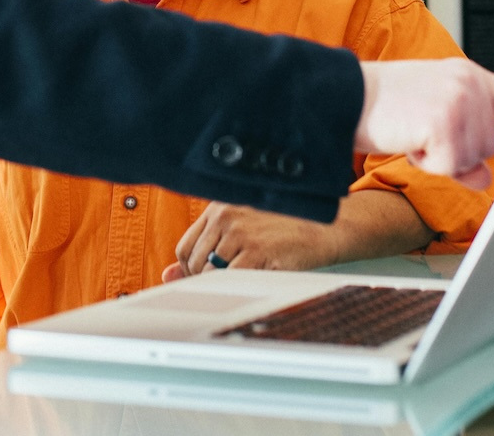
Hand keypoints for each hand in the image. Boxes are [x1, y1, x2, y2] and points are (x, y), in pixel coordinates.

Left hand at [161, 202, 340, 283]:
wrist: (325, 228)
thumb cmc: (284, 228)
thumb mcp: (242, 228)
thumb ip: (205, 247)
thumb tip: (167, 274)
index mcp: (219, 207)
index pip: (185, 246)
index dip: (191, 269)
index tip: (206, 278)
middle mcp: (226, 216)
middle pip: (193, 262)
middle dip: (204, 280)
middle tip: (227, 284)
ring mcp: (241, 233)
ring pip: (209, 274)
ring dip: (221, 285)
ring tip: (243, 282)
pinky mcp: (257, 251)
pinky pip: (231, 279)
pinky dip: (236, 287)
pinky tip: (253, 282)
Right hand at [356, 59, 493, 188]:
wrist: (342, 97)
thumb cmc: (382, 107)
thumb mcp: (428, 119)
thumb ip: (464, 143)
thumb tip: (484, 179)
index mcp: (467, 75)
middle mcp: (469, 84)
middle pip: (488, 144)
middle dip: (457, 151)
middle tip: (422, 134)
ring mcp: (459, 102)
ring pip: (471, 158)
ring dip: (440, 158)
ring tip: (413, 132)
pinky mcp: (445, 123)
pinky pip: (449, 166)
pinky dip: (427, 163)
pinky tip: (408, 139)